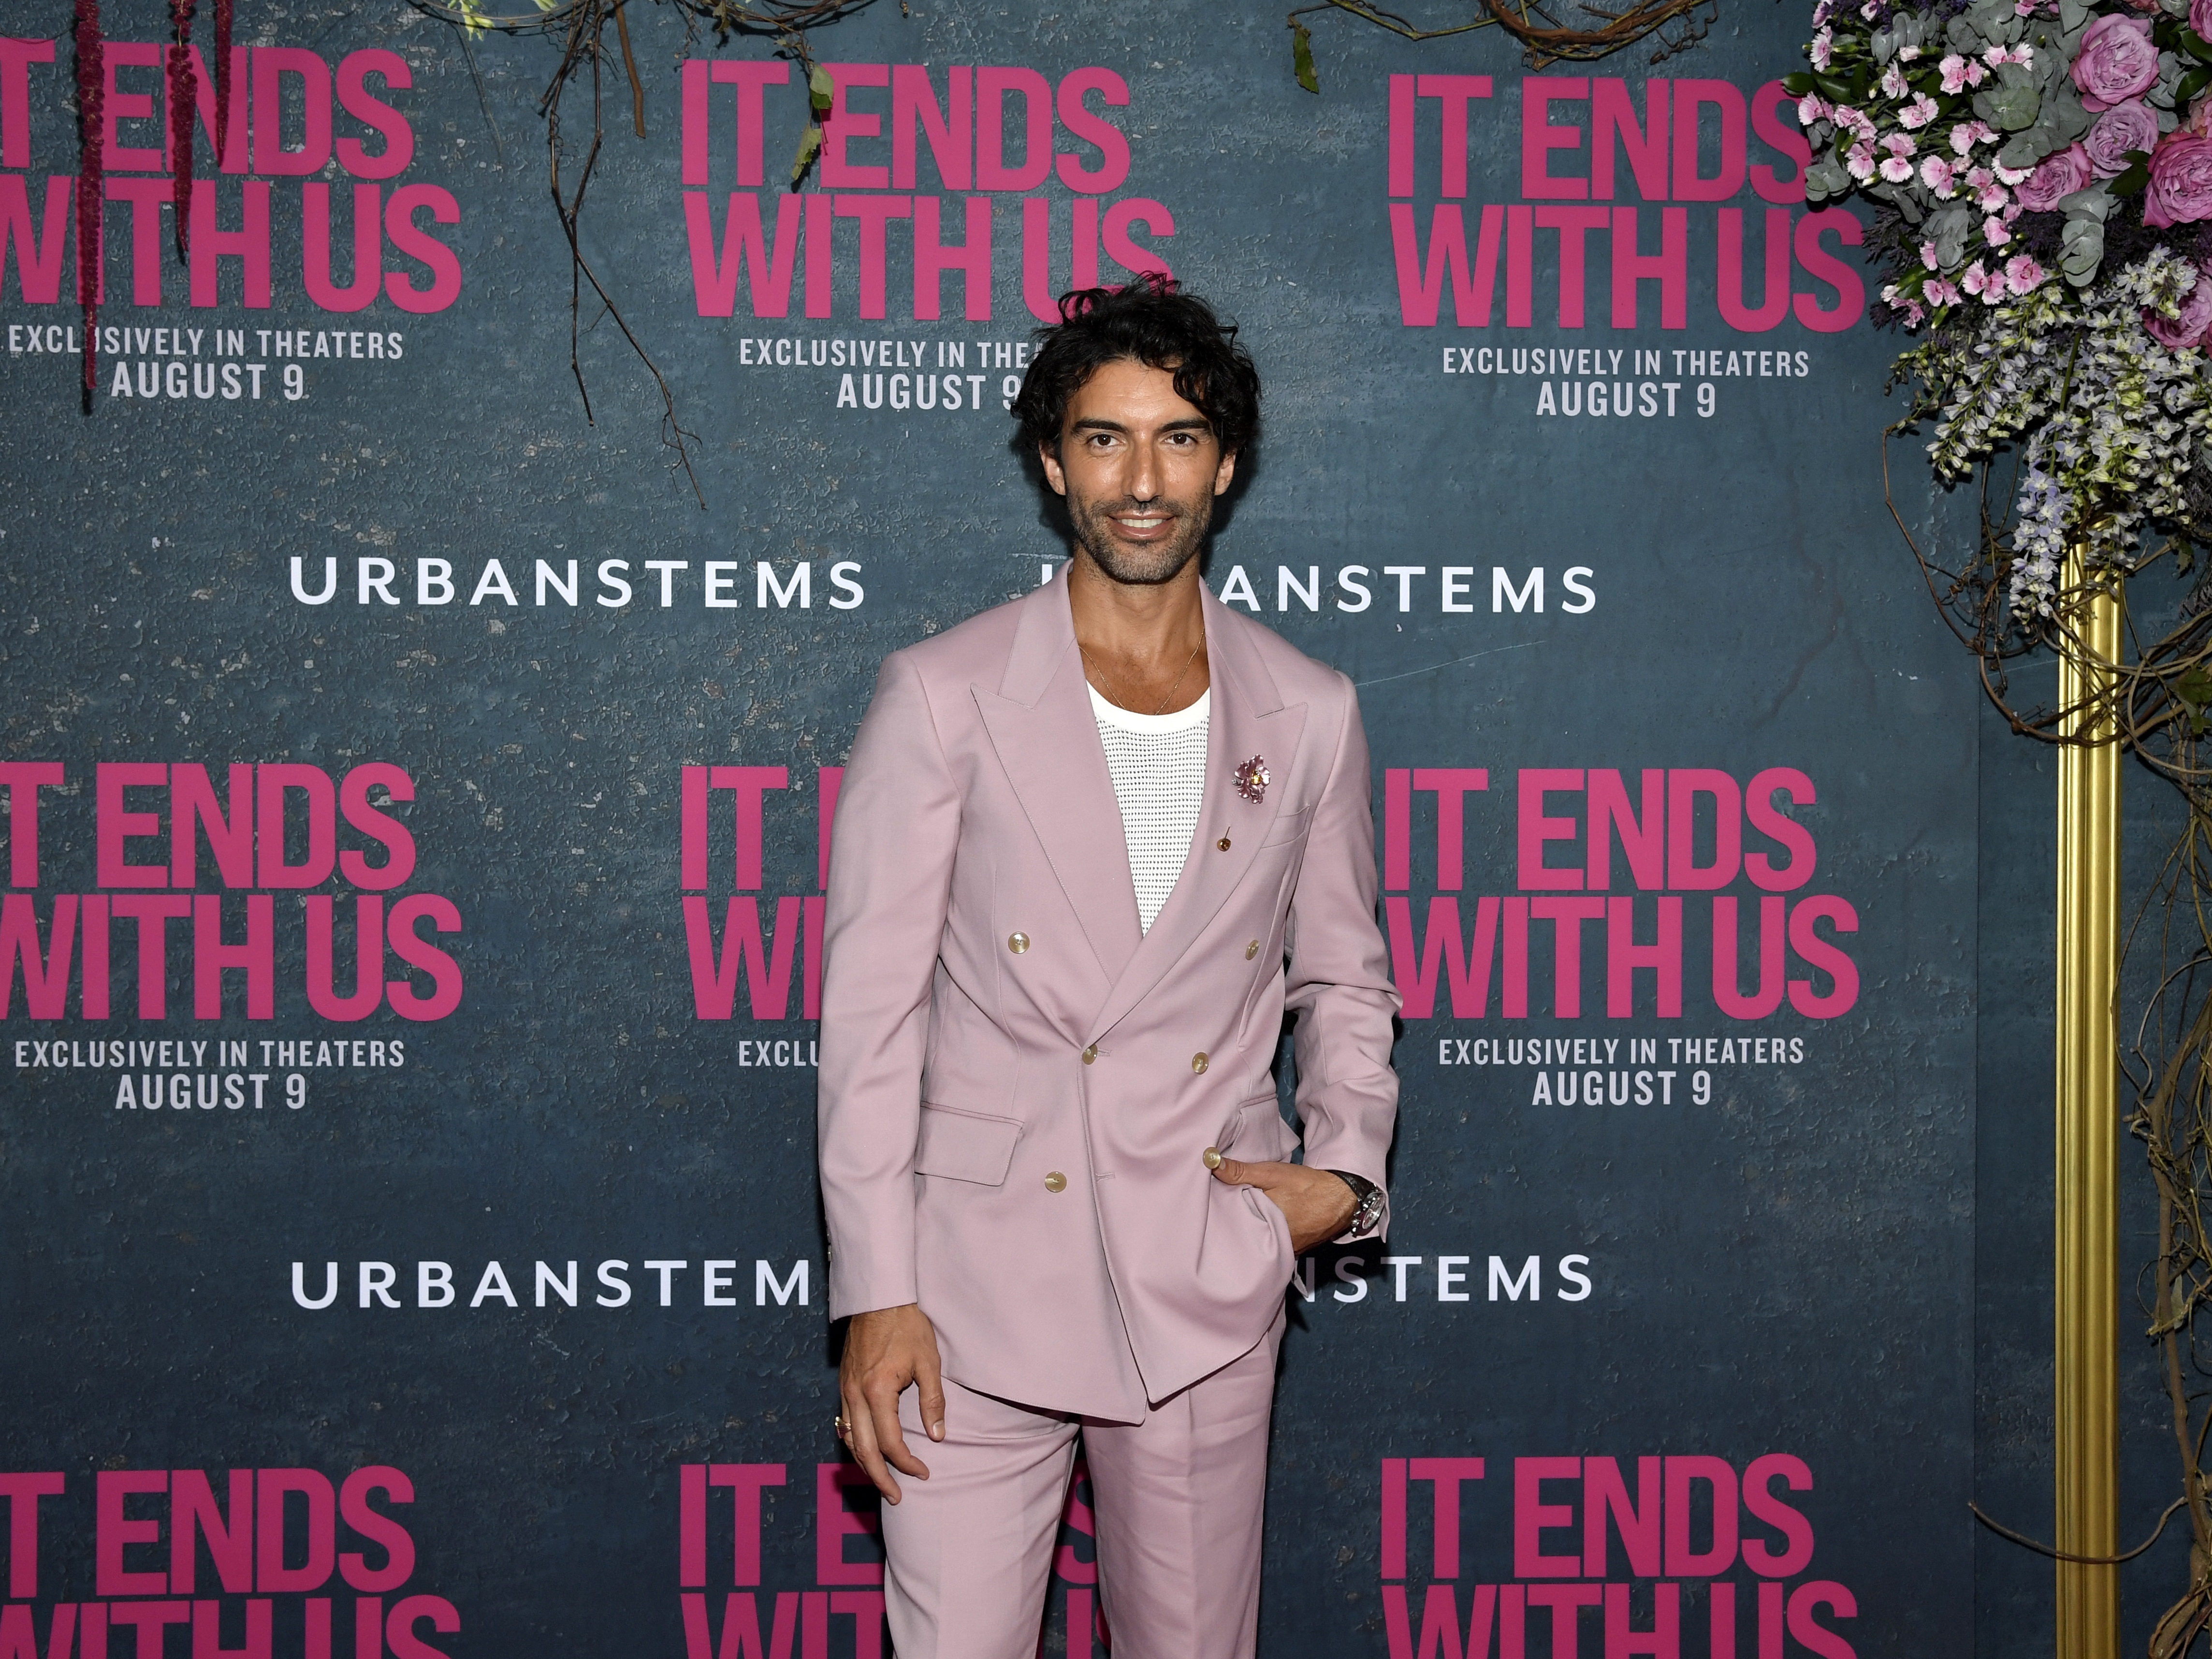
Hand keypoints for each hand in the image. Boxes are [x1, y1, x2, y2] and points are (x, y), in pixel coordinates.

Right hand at [837, 1302, 944, 1502]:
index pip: (890, 1442)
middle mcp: (855, 1396)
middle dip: (880, 1478)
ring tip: (881, 1481)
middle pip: (864, 1450)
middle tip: (896, 1498)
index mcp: (877, 1391)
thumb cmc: (907, 1326)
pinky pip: (845, 1424)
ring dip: (865, 1465)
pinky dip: (855, 1444)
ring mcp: (845, 1391)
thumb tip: (937, 1436)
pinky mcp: (843, 1385)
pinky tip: (865, 1452)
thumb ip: (932, 1401)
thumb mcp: (928, 1362)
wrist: (879, 1299)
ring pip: (850, 1440)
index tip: (923, 1473)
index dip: (906, 1463)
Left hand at [1210, 1158, 1357, 1253]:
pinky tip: (1262, 1223)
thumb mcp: (1272, 1173)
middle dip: (1234, 1225)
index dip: (1220, 1214)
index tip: (1210, 1205)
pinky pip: (1273, 1244)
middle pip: (1244, 1236)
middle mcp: (1274, 1245)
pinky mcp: (1294, 1250)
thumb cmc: (1307, 1186)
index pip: (1231, 1225)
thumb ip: (1241, 1171)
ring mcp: (1285, 1250)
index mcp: (1264, 1226)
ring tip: (1238, 1217)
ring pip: (1259, 1241)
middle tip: (1220, 1211)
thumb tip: (1211, 1163)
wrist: (1342, 1199)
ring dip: (1251, 1230)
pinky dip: (1266, 1235)